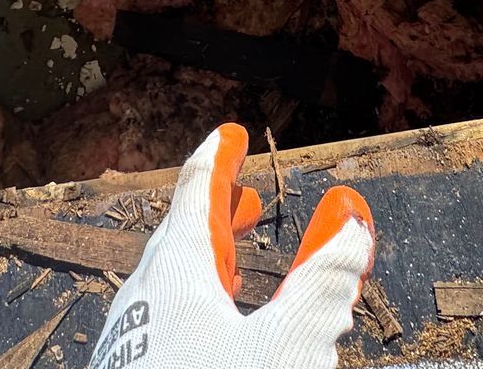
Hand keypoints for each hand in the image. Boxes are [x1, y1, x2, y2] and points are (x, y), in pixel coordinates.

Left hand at [87, 124, 374, 368]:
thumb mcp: (283, 346)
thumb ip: (321, 286)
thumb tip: (350, 229)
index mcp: (175, 272)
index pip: (195, 192)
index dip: (217, 160)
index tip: (230, 136)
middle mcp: (143, 296)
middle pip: (178, 234)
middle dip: (215, 212)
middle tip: (244, 199)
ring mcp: (132, 337)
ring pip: (166, 280)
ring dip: (204, 261)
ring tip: (235, 265)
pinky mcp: (132, 366)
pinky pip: (161, 318)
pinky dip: (192, 301)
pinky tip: (213, 332)